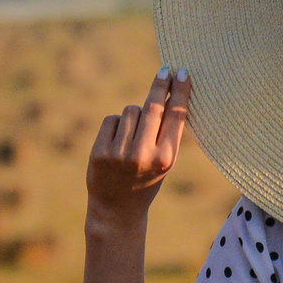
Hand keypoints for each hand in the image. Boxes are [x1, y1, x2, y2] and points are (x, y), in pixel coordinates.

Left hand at [86, 67, 189, 228]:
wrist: (117, 211)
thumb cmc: (145, 181)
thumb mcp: (163, 162)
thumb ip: (167, 134)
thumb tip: (169, 94)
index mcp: (165, 158)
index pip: (175, 116)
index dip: (179, 91)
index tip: (182, 72)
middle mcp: (143, 154)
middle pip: (153, 107)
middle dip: (160, 86)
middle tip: (165, 70)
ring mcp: (119, 153)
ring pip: (130, 111)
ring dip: (134, 116)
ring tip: (133, 138)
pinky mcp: (100, 152)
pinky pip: (112, 120)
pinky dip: (117, 126)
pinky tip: (117, 143)